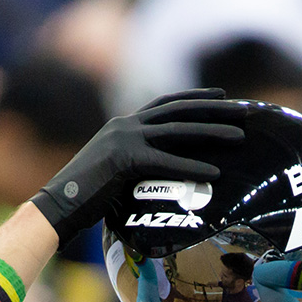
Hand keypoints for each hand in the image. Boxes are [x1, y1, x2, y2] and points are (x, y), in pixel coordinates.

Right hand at [29, 89, 245, 243]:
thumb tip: (163, 173)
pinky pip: (166, 162)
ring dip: (212, 132)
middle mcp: (125, 124)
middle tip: (243, 110)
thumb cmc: (87, 197)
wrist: (58, 206)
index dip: (195, 97)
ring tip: (240, 137)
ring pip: (178, 130)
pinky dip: (191, 166)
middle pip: (178, 110)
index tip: (221, 94)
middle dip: (213, 108)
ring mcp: (124, 139)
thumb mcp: (117, 172)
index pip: (165, 103)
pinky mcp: (124, 160)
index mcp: (123, 124)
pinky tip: (214, 172)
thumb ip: (138, 163)